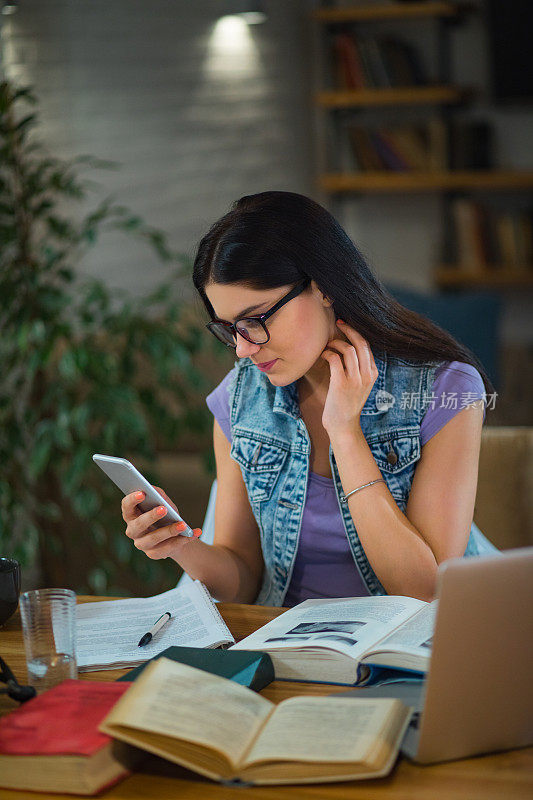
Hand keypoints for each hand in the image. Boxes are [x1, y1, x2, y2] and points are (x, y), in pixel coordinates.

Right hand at [121, 487, 201, 560]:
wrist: (177, 535)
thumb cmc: (166, 515)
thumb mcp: (164, 503)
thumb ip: (159, 495)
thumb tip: (154, 490)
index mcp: (132, 515)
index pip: (126, 506)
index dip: (132, 500)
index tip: (142, 493)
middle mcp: (133, 531)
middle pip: (138, 525)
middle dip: (151, 516)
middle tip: (164, 508)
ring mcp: (142, 544)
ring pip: (153, 538)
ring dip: (169, 531)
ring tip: (183, 525)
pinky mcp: (153, 554)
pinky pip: (167, 548)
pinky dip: (182, 540)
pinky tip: (194, 533)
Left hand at [320, 321, 378, 437]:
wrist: (343, 425)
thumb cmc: (347, 404)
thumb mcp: (360, 385)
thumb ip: (359, 369)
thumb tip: (349, 348)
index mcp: (373, 373)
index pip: (367, 346)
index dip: (356, 333)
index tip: (345, 326)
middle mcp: (367, 375)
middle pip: (361, 343)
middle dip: (348, 330)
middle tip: (338, 324)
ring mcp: (355, 380)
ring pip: (348, 349)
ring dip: (335, 343)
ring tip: (328, 346)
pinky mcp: (341, 383)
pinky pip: (335, 359)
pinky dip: (327, 353)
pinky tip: (323, 356)